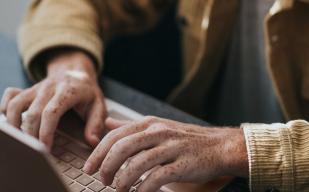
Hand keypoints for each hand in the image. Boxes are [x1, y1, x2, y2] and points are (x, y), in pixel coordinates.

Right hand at [0, 49, 106, 148]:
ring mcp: (36, 87)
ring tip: (21, 141)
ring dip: (14, 124)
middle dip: (31, 135)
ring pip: (16, 104)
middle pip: (33, 113)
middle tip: (35, 151)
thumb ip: (96, 123)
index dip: (45, 132)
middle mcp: (50, 87)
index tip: (45, 149)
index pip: (51, 112)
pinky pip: (10, 96)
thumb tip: (92, 142)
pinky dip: (6, 109)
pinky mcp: (27, 89)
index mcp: (68, 90)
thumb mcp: (98, 104)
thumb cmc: (86, 91)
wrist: (75, 70)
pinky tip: (12, 122)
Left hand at [83, 116, 248, 191]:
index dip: (99, 152)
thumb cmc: (184, 138)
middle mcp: (158, 132)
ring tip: (118, 190)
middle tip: (102, 181)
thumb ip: (131, 126)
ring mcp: (170, 147)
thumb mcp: (157, 126)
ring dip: (122, 181)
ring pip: (136, 164)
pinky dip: (142, 189)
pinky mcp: (181, 165)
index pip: (115, 135)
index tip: (89, 168)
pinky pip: (156, 178)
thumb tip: (109, 123)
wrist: (218, 145)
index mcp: (149, 123)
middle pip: (122, 147)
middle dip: (106, 167)